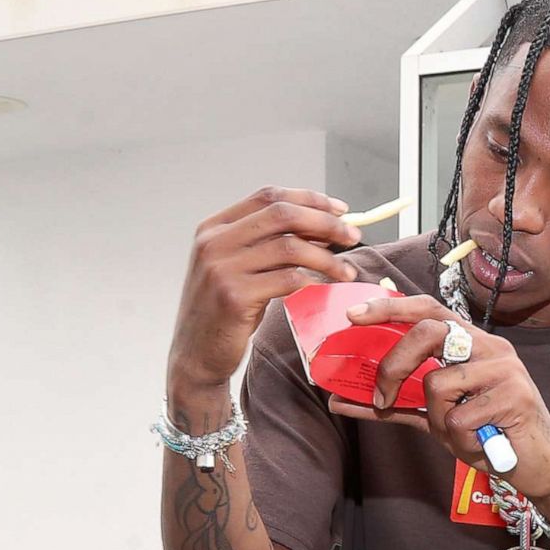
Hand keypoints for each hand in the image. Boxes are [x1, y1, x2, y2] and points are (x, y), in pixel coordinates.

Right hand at [169, 187, 359, 392]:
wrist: (195, 354)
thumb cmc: (226, 310)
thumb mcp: (241, 268)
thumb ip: (270, 245)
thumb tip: (325, 227)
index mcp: (214, 227)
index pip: (269, 196)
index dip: (309, 199)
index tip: (341, 209)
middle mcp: (213, 242)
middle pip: (282, 215)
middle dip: (325, 222)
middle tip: (354, 236)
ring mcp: (221, 269)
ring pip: (290, 247)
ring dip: (327, 257)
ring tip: (348, 272)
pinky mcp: (234, 298)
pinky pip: (288, 280)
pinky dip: (314, 281)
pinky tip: (327, 288)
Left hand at [328, 296, 549, 505]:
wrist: (541, 467)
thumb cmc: (488, 436)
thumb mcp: (438, 418)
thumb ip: (396, 404)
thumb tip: (340, 400)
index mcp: (473, 343)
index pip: (429, 310)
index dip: (390, 308)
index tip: (354, 316)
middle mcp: (491, 347)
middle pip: (429, 331)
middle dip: (395, 364)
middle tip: (382, 396)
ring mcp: (505, 369)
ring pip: (439, 383)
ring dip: (438, 419)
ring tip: (461, 433)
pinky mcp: (515, 397)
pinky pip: (459, 418)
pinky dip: (460, 439)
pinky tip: (483, 443)